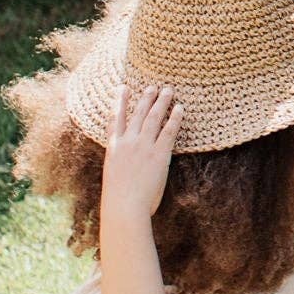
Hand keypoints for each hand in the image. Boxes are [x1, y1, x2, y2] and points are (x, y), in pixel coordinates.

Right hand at [101, 83, 183, 218]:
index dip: (118, 102)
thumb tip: (130, 167)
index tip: (122, 88)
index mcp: (113, 148)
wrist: (124, 206)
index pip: (114, 119)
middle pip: (137, 114)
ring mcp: (142, 146)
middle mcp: (127, 142)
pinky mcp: (158, 154)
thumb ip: (122, 165)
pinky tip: (181, 108)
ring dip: (161, 102)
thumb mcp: (114, 176)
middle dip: (145, 98)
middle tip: (152, 86)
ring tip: (167, 90)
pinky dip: (175, 118)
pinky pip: (169, 131)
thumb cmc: (119, 200)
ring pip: (153, 117)